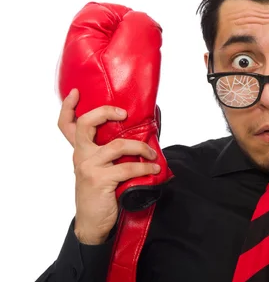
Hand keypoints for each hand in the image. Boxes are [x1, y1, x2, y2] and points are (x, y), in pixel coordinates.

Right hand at [58, 89, 160, 243]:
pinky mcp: (100, 180)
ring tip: (153, 153)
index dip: (68, 107)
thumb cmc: (101, 194)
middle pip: (86, 124)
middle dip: (106, 112)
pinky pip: (128, 167)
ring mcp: (89, 167)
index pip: (66, 126)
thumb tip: (141, 133)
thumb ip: (111, 153)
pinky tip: (153, 168)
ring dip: (141, 147)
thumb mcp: (102, 170)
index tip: (75, 92)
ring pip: (118, 145)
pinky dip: (145, 167)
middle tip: (124, 114)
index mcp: (80, 151)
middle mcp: (81, 156)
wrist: (93, 224)